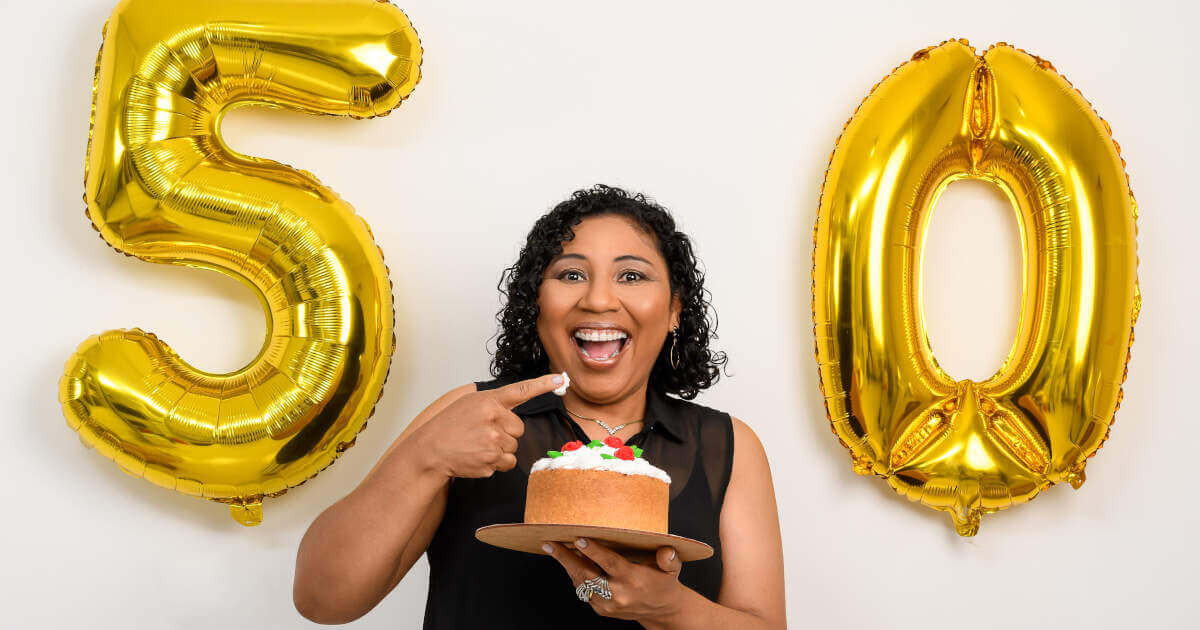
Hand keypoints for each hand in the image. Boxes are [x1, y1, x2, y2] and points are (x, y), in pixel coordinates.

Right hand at [414, 374, 562, 478]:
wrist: (430, 450)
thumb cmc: (449, 426)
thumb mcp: (469, 404)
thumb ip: (493, 405)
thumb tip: (513, 415)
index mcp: (489, 401)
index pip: (521, 390)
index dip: (543, 384)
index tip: (560, 379)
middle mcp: (494, 419)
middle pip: (519, 428)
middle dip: (506, 432)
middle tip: (484, 433)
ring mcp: (494, 441)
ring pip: (514, 446)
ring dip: (501, 448)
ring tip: (478, 445)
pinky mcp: (492, 461)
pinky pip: (507, 463)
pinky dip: (497, 462)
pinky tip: (480, 456)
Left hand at [543, 538, 683, 621]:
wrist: (661, 611)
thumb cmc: (664, 582)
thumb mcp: (672, 569)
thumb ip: (669, 559)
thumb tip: (666, 551)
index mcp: (634, 580)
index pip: (611, 564)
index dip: (594, 552)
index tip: (579, 539)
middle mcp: (618, 594)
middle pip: (587, 575)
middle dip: (566, 558)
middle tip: (549, 543)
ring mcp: (608, 604)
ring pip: (581, 583)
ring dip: (566, 566)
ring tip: (553, 548)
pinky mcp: (602, 610)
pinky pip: (583, 591)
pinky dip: (575, 576)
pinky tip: (569, 561)